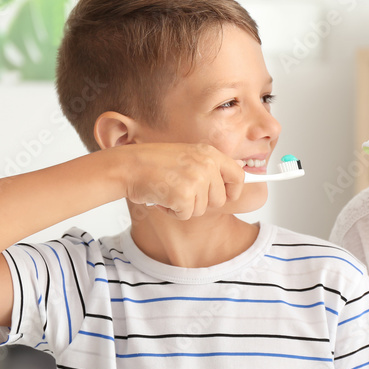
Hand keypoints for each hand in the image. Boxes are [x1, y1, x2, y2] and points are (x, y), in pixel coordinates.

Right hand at [117, 143, 245, 219]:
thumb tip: (239, 169)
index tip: (227, 196)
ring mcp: (196, 180)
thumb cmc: (154, 162)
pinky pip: (186, 215)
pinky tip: (162, 197)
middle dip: (202, 202)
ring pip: (202, 209)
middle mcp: (207, 165)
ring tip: (169, 190)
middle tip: (182, 190)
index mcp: (210, 153)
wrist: (129, 166)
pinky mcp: (184, 196)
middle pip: (220, 199)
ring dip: (185, 206)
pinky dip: (173, 211)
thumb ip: (211, 165)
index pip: (239, 176)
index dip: (234, 190)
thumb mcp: (188, 155)